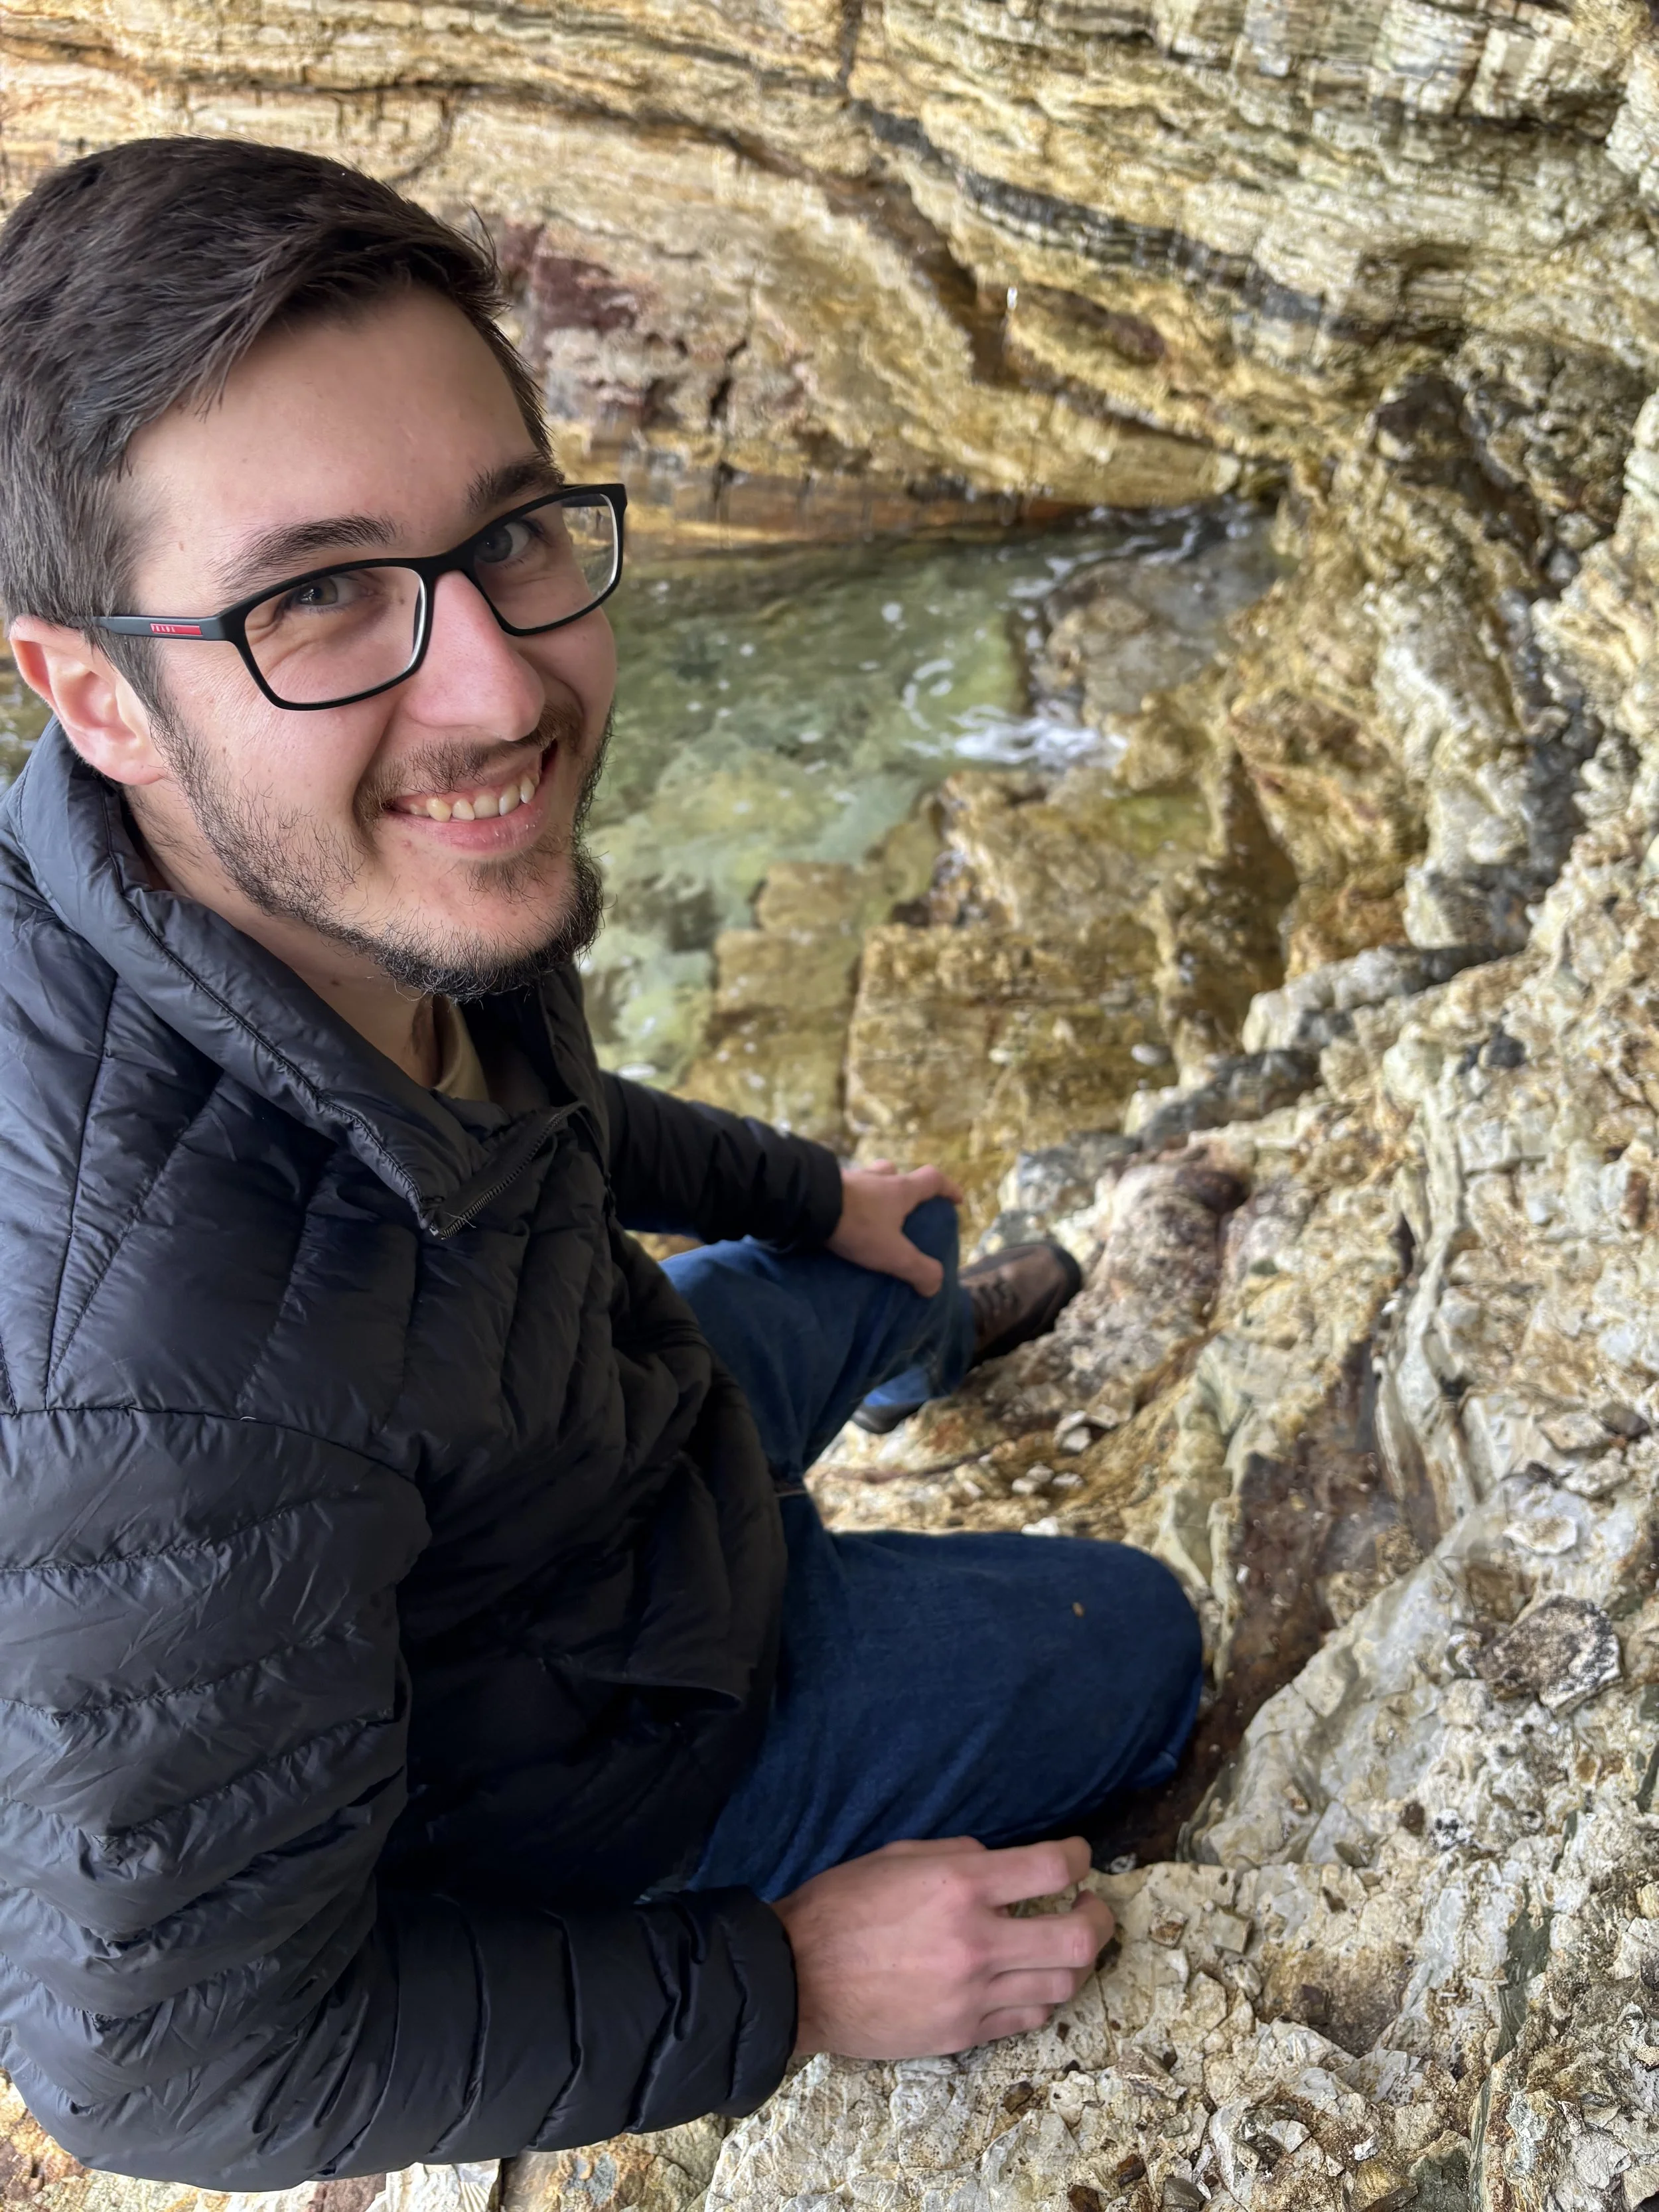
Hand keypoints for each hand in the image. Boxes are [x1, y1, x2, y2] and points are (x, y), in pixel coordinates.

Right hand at [773, 1834, 1113, 2058]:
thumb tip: (1004, 1865)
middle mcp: (975, 1942)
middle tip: (1091, 1904)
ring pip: (1063, 1983)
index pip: (1051, 1868)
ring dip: (1076, 1960)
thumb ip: (961, 1855)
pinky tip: (1032, 1976)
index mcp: (958, 1885)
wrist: (797, 1979)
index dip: (1078, 1857)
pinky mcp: (963, 2033)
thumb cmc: (842, 1906)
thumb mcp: (899, 1855)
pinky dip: (1043, 1993)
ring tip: (1065, 1943)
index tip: (1078, 1856)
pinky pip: (1029, 2016)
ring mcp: (973, 1995)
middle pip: (1077, 1938)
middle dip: (1099, 1917)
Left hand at [828, 1158, 964, 1296]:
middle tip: (903, 1208)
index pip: (933, 1179)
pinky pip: (844, 1190)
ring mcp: (850, 1179)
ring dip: (874, 1192)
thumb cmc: (858, 1225)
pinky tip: (843, 1218)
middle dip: (903, 1186)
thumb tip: (934, 1285)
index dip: (948, 1188)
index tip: (956, 1200)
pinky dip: (849, 1200)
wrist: (808, 1205)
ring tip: (871, 1215)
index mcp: (900, 1189)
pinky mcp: (826, 1186)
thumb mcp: (893, 1253)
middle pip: (897, 1173)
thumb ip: (918, 1269)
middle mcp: (877, 1179)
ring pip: (869, 1179)